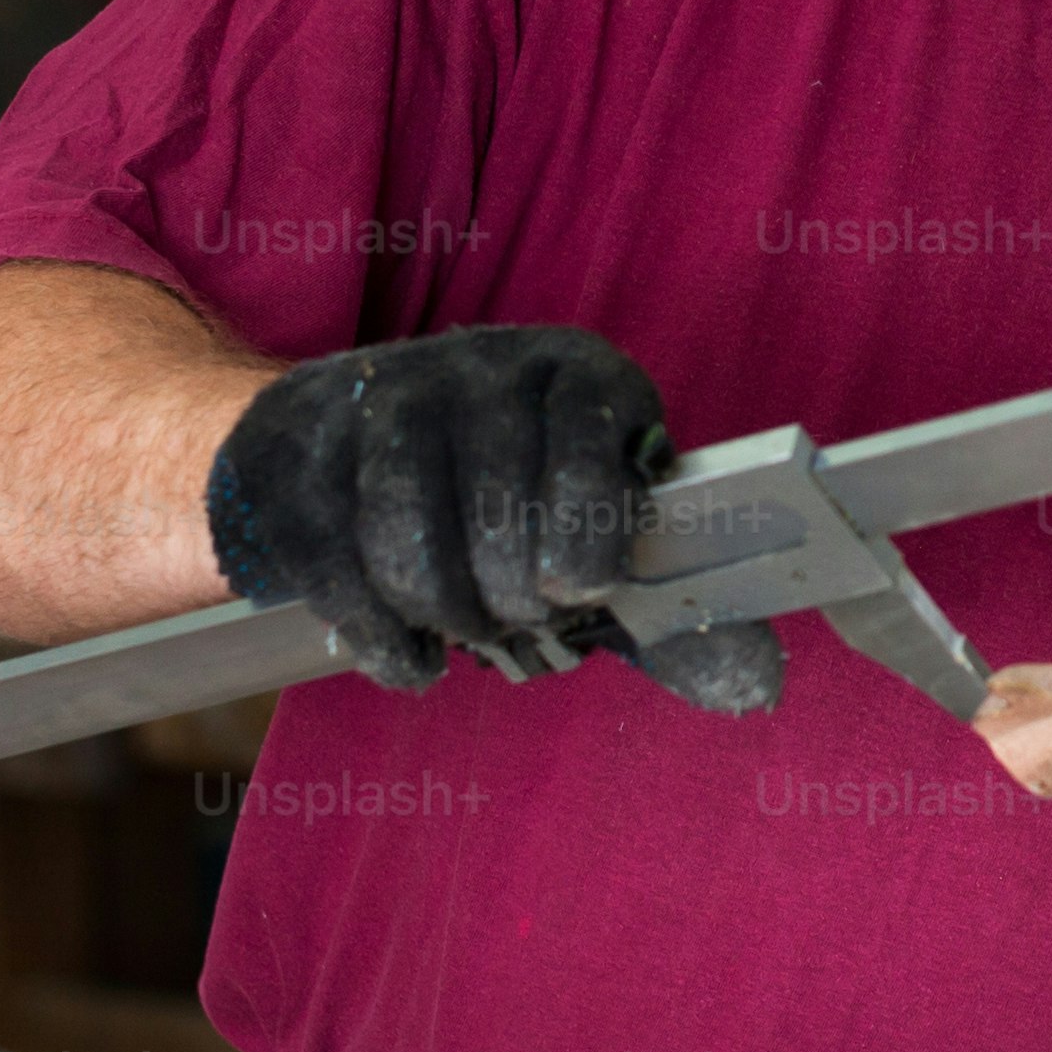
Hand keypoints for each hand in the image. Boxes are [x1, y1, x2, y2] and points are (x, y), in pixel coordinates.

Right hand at [200, 326, 784, 711]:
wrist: (341, 451)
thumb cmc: (505, 510)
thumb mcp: (598, 546)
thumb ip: (674, 619)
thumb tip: (758, 685)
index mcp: (580, 376)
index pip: (591, 447)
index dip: (585, 537)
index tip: (578, 590)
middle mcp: (481, 366)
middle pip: (497, 509)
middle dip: (510, 598)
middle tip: (515, 619)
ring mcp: (380, 398)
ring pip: (408, 541)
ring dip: (443, 616)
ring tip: (463, 628)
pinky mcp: (293, 445)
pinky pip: (332, 565)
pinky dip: (377, 636)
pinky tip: (406, 656)